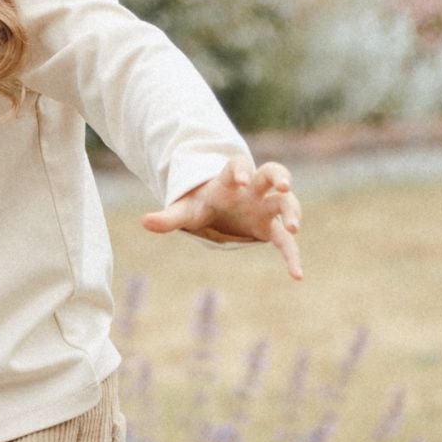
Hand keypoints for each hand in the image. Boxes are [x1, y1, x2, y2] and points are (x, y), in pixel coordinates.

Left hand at [143, 159, 303, 279]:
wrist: (218, 208)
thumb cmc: (202, 204)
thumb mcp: (185, 210)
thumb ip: (168, 216)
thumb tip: (145, 222)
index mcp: (230, 181)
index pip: (238, 166)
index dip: (241, 169)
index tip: (242, 179)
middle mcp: (253, 190)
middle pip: (273, 172)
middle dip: (280, 177)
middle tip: (284, 186)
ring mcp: (266, 206)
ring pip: (286, 201)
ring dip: (292, 211)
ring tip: (294, 228)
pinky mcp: (271, 227)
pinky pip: (285, 241)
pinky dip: (292, 256)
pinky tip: (296, 275)